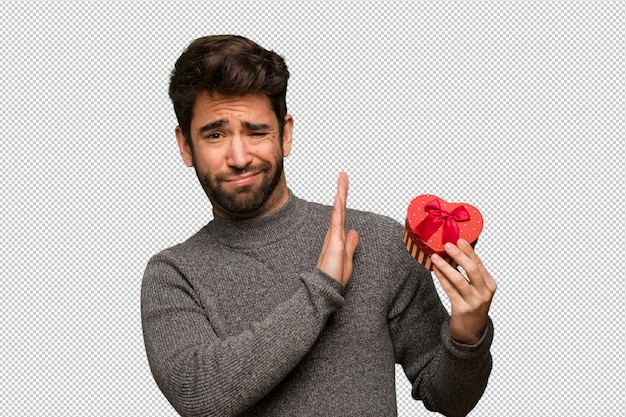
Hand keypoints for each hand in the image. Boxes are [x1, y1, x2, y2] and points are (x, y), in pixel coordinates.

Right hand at [317, 172, 358, 286]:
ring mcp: (333, 237)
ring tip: (342, 179)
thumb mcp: (347, 258)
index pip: (341, 213)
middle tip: (343, 174)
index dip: (343, 199)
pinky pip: (336, 222)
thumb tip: (354, 232)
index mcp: (337, 236)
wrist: (325, 289)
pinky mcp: (334, 243)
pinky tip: (338, 198)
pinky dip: (338, 209)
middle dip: (341, 190)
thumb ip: (350, 244)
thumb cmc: (334, 277)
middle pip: (339, 208)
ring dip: (340, 194)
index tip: (344, 185)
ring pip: (338, 211)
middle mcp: (333, 233)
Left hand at [431, 239, 496, 343]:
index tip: (459, 239)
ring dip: (446, 267)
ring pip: (459, 280)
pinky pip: (449, 290)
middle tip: (447, 245)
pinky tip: (435, 270)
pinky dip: (441, 278)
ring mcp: (474, 302)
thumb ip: (471, 273)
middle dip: (459, 256)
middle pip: (472, 270)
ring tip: (435, 257)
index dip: (469, 251)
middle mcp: (484, 293)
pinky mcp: (461, 309)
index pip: (479, 264)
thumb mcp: (478, 289)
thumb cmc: (473, 305)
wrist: (472, 332)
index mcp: (490, 285)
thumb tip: (457, 251)